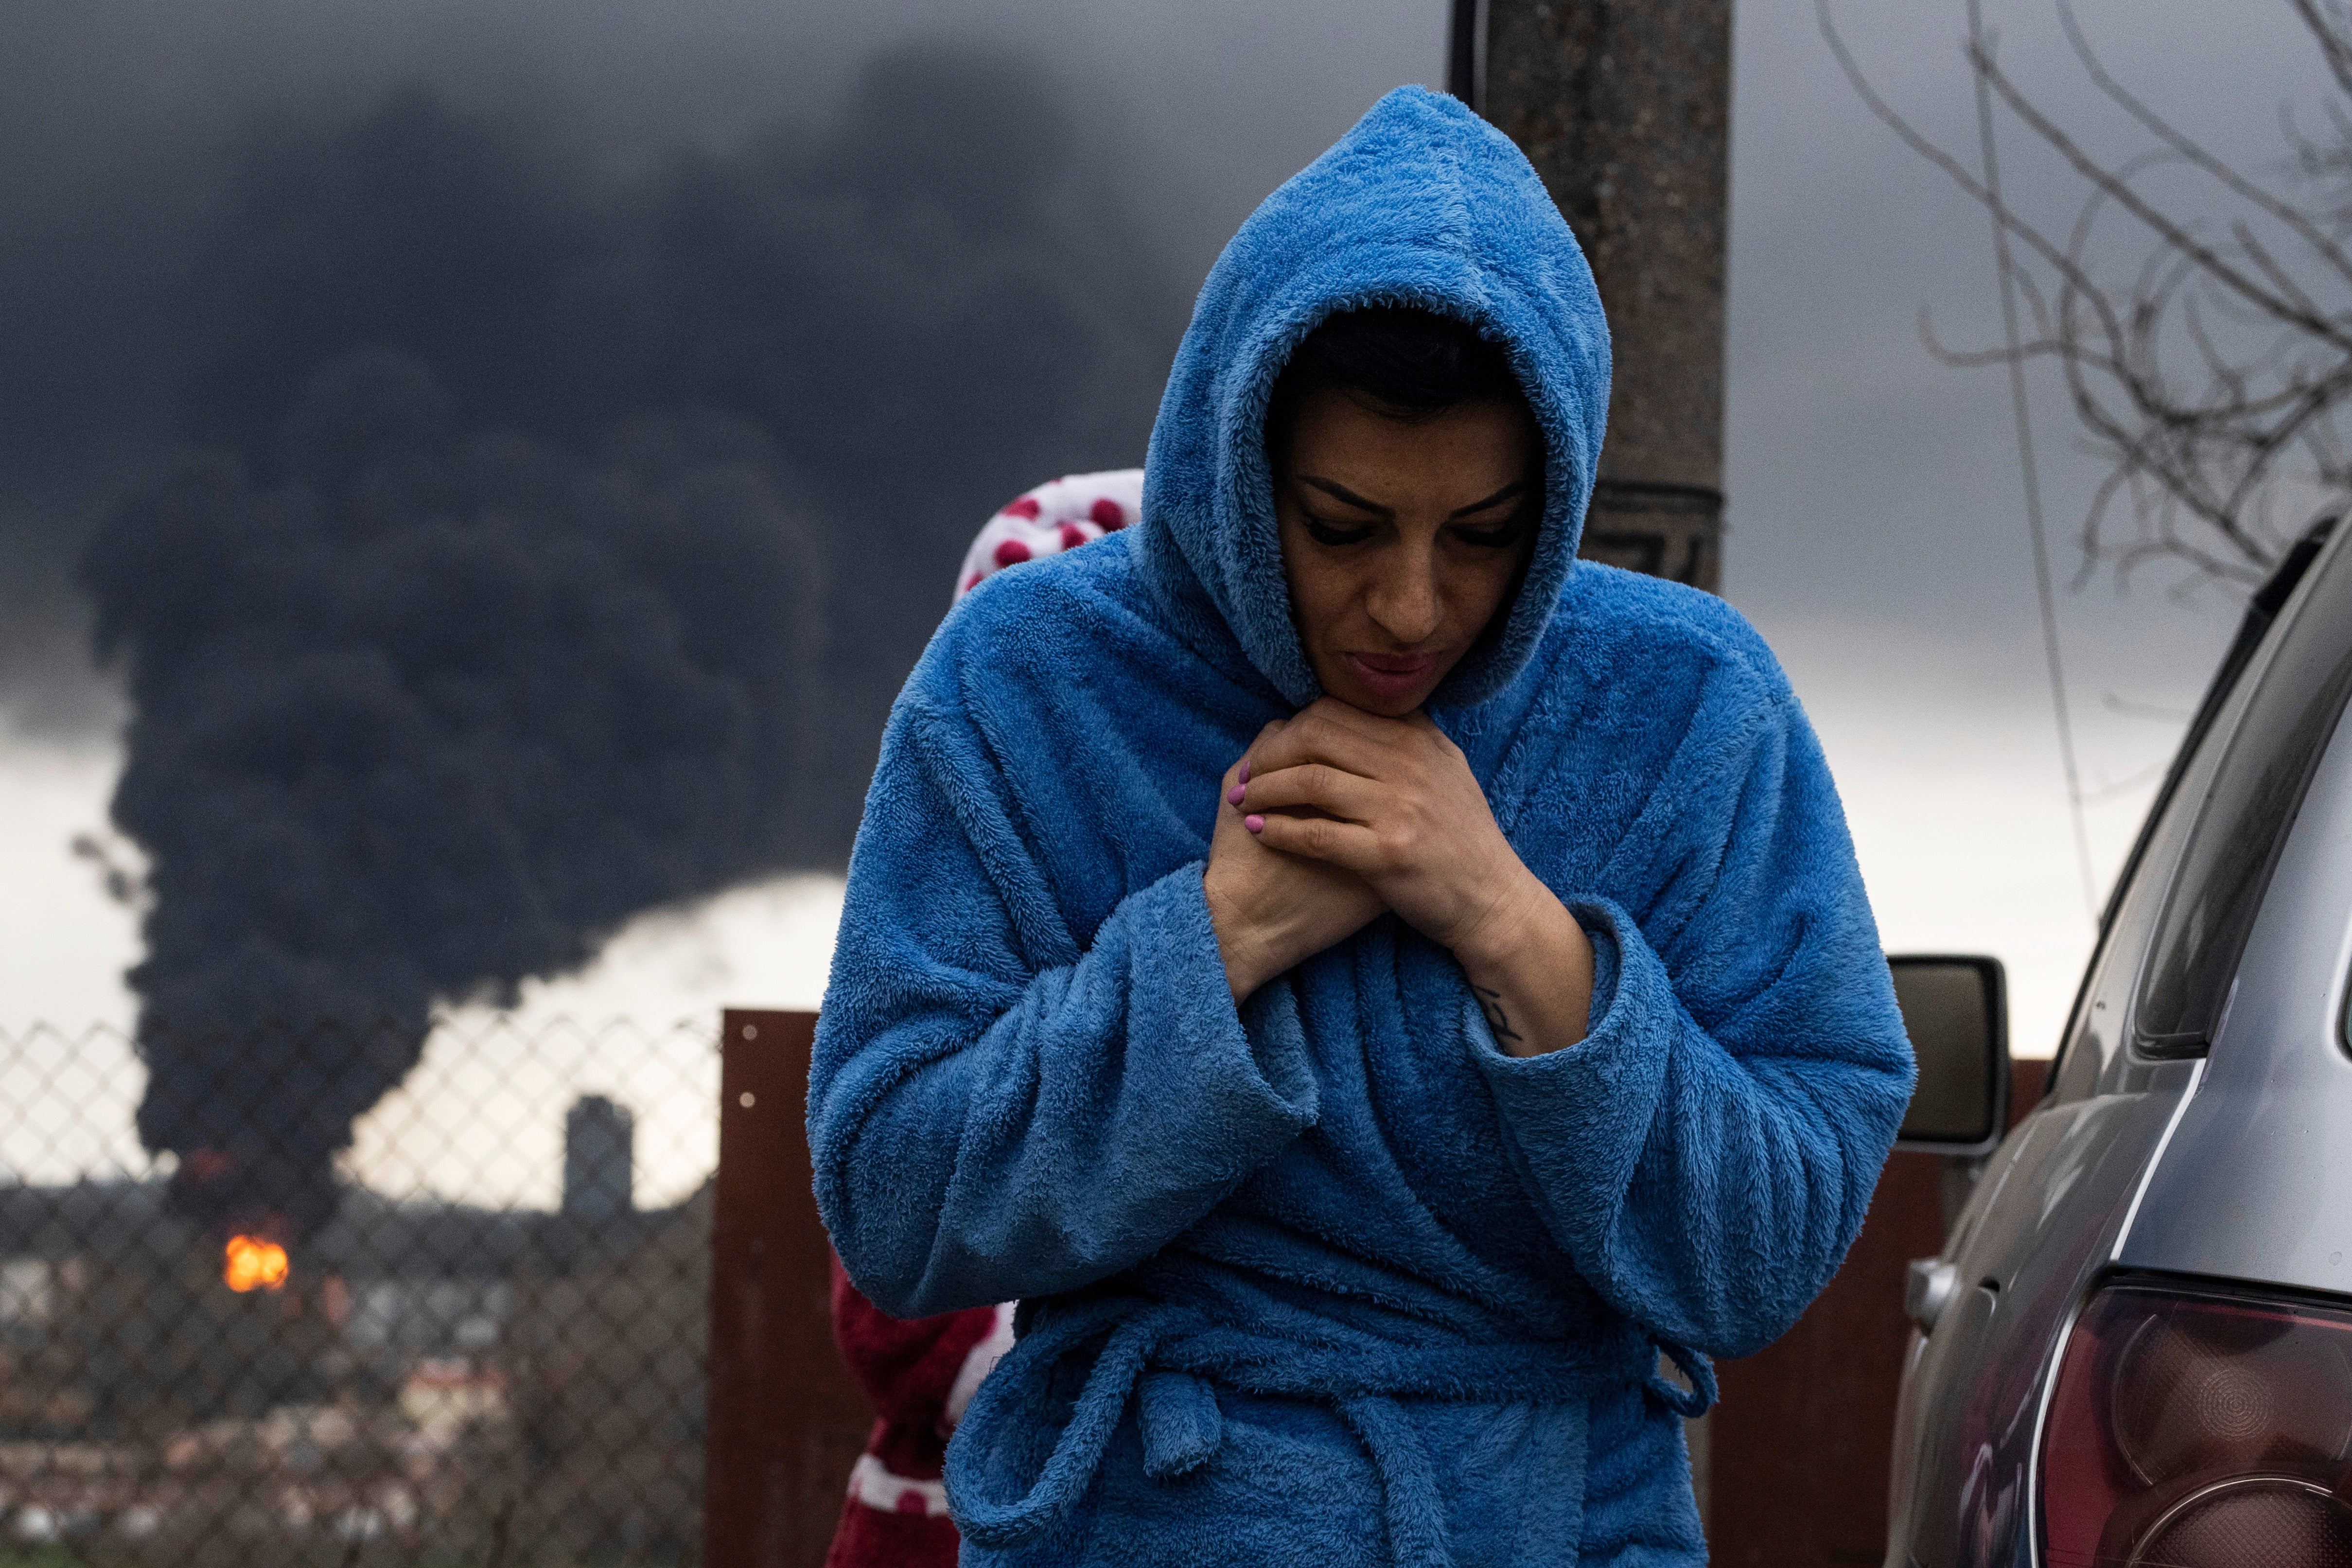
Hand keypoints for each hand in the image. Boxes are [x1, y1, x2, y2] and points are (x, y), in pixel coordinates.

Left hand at [1235, 698, 1593, 1054]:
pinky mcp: (1388, 854)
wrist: (1494, 902)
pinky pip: (1316, 834)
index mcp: (1419, 740)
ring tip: (1242, 802)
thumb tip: (1350, 714)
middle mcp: (1411, 765)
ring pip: (1310, 781)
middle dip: (1268, 755)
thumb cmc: (1461, 841)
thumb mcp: (1445, 772)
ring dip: (1265, 791)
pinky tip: (1261, 832)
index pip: (1335, 712)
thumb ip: (1403, 740)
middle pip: (1315, 738)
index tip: (1266, 750)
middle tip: (1245, 777)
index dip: (1289, 729)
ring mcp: (1401, 809)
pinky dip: (1280, 830)